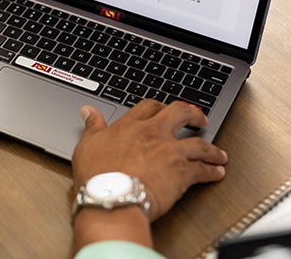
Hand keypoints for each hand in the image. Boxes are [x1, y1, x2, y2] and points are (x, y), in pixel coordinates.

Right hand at [72, 100, 226, 220]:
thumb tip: (88, 112)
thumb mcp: (86, 145)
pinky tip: (217, 172)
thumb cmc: (97, 176)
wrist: (112, 198)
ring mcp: (170, 151)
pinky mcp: (183, 172)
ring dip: (211, 148)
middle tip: (199, 118)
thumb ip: (92, 127)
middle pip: (179, 113)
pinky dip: (213, 171)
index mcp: (129, 126)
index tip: (162, 109)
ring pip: (200, 143)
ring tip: (218, 153)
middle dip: (193, 114)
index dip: (158, 106)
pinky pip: (204, 169)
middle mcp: (152, 133)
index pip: (148, 106)